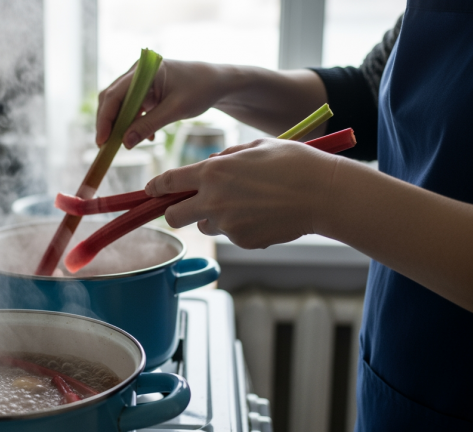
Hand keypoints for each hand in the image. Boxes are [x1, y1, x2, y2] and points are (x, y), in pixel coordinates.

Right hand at [96, 60, 226, 148]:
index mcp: (144, 70)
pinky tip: (148, 136)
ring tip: (124, 144)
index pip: (115, 94)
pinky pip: (133, 108)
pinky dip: (134, 123)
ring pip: (121, 105)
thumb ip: (148, 125)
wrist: (216, 82)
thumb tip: (125, 143)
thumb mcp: (175, 110)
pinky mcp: (146, 91)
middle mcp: (138, 72)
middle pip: (112, 98)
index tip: (102, 140)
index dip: (105, 118)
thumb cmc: (200, 90)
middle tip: (106, 146)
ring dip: (121, 125)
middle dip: (109, 123)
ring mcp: (141, 81)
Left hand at [145, 138, 339, 248]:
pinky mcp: (243, 241)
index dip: (155, 187)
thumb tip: (208, 166)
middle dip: (174, 212)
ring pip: (206, 225)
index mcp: (212, 172)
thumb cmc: (292, 162)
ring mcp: (227, 224)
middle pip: (173, 216)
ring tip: (245, 203)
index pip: (168, 182)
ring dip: (214, 217)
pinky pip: (231, 234)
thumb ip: (224, 159)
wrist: (323, 193)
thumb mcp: (254, 148)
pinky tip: (263, 214)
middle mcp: (213, 200)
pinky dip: (240, 226)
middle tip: (186, 206)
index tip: (149, 190)